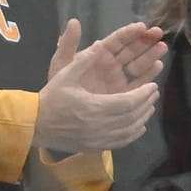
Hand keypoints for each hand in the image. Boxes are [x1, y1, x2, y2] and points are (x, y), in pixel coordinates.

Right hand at [33, 19, 161, 156]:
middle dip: (147, 104)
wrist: (36, 124)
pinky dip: (134, 133)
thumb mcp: (64, 75)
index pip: (128, 101)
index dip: (143, 94)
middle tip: (154, 93)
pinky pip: (123, 141)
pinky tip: (139, 125)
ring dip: (143, 118)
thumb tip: (100, 44)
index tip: (153, 86)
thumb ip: (84, 60)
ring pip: (131, 130)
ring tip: (150, 106)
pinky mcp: (98, 147)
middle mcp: (100, 125)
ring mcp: (100, 138)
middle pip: (133, 116)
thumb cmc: (51, 97)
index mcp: (94, 106)